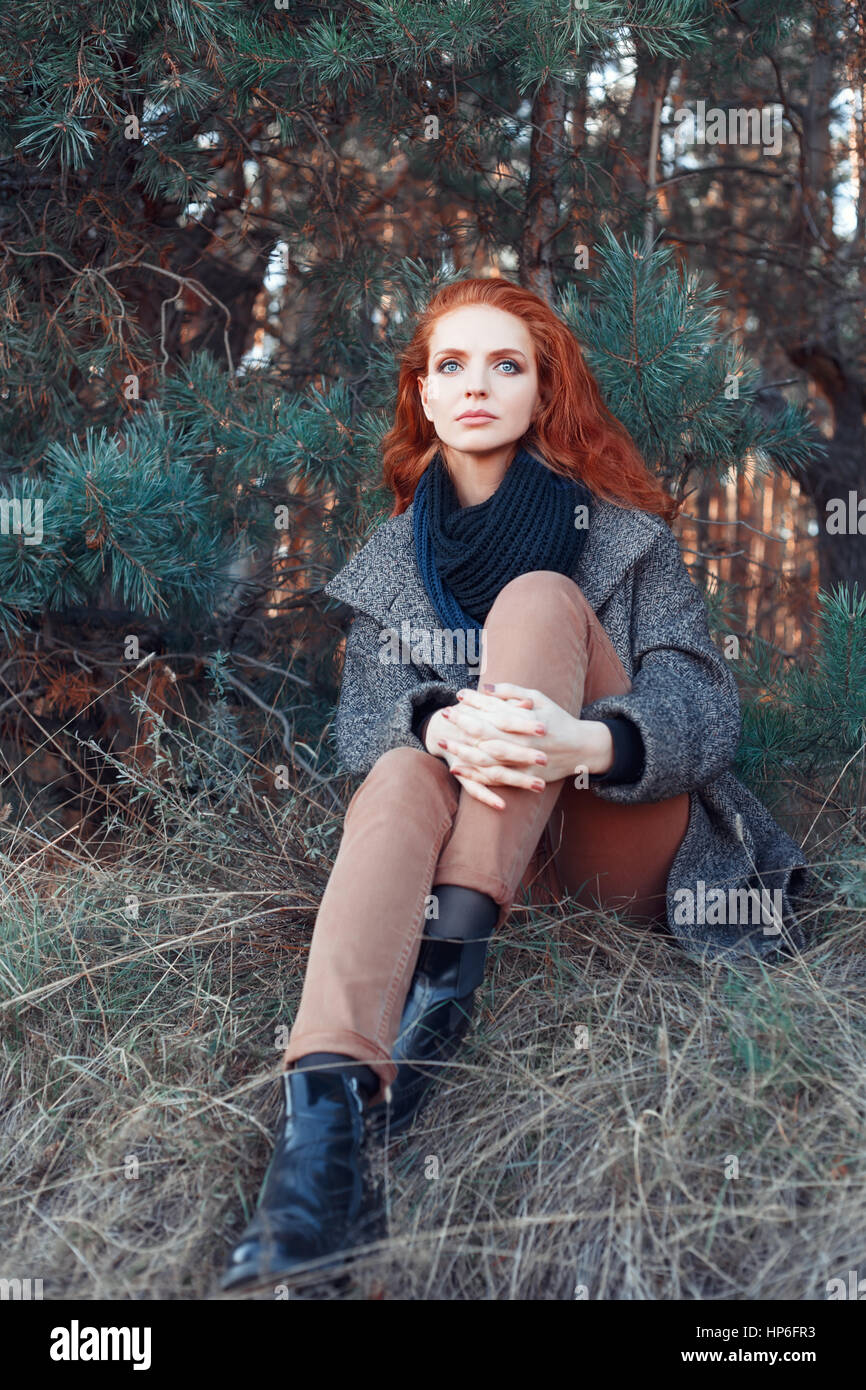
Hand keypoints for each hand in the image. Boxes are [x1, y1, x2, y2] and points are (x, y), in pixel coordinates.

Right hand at [424, 702, 548, 810]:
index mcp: (481, 722)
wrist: (442, 728)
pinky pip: (474, 789)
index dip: (523, 725)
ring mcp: (468, 761)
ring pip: (494, 772)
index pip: (505, 722)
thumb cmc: (471, 714)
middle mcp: (475, 743)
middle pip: (501, 749)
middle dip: (523, 755)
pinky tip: (502, 806)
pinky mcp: (463, 776)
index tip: (544, 728)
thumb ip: (506, 701)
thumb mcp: (486, 704)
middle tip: (545, 759)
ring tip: (540, 786)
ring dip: (516, 780)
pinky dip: (487, 797)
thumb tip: (528, 704)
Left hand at [444, 682, 614, 783]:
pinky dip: (474, 774)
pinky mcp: (523, 777)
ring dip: (462, 750)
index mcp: (526, 720)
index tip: (458, 695)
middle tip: (444, 716)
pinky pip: (495, 778)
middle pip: (486, 733)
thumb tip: (485, 687)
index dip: (475, 702)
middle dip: (462, 724)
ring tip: (443, 743)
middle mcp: (522, 741)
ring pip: (486, 758)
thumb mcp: (539, 699)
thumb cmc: (558, 719)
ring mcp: (522, 761)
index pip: (494, 709)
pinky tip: (457, 768)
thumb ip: (512, 692)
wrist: (582, 749)